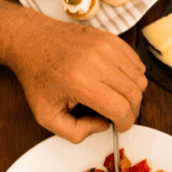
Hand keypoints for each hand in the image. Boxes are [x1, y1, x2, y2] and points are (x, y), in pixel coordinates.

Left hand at [9, 18, 146, 142]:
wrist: (31, 40)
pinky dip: (132, 76)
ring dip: (133, 93)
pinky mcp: (111, 38)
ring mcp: (106, 47)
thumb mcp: (47, 115)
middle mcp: (96, 62)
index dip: (124, 124)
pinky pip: (137, 63)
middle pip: (134, 95)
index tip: (118, 125)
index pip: (121, 110)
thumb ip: (76, 132)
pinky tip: (117, 81)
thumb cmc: (38, 77)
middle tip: (119, 114)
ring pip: (140, 79)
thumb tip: (103, 124)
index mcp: (80, 83)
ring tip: (118, 96)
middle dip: (131, 111)